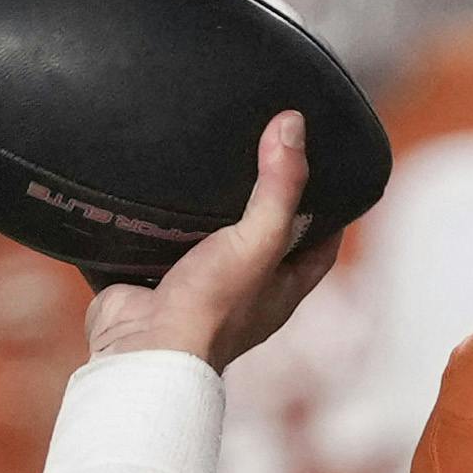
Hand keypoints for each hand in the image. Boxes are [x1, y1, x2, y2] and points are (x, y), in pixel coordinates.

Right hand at [89, 110, 342, 370]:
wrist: (143, 347)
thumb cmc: (210, 308)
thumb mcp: (259, 240)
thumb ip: (279, 187)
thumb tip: (293, 125)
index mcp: (282, 289)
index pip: (321, 244)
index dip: (330, 210)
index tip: (328, 170)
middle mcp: (245, 291)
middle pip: (266, 237)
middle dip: (265, 200)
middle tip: (264, 151)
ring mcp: (199, 287)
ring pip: (212, 238)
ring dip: (210, 208)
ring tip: (210, 158)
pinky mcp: (156, 280)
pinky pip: (163, 242)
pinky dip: (162, 219)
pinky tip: (158, 188)